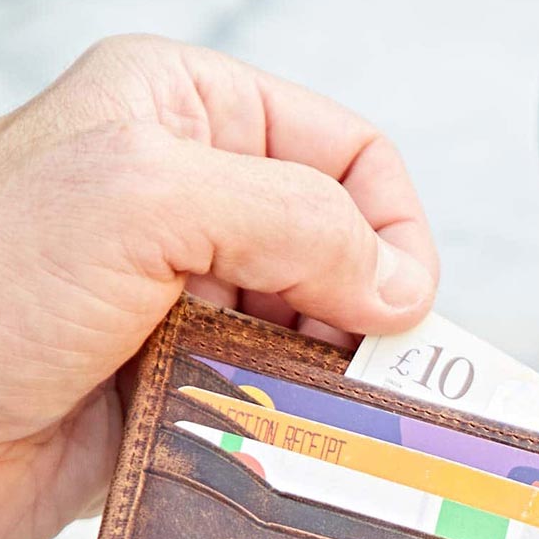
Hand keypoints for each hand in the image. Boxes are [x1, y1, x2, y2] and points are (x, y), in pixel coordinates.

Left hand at [0, 35, 436, 538]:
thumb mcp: (141, 198)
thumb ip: (292, 216)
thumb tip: (395, 280)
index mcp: (183, 108)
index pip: (346, 148)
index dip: (388, 223)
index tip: (397, 300)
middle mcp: (187, 193)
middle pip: (342, 243)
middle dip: (360, 305)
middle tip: (360, 363)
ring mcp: (181, 291)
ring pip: (316, 328)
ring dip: (321, 369)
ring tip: (291, 397)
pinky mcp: (174, 378)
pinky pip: (271, 397)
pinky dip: (284, 420)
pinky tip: (256, 429)